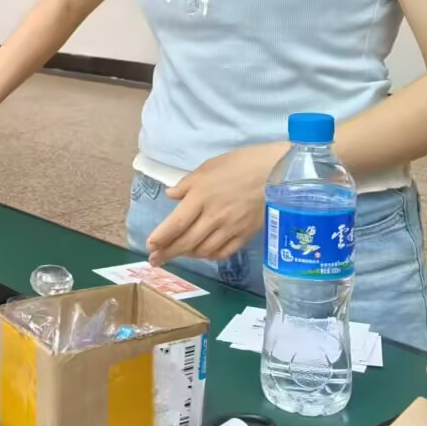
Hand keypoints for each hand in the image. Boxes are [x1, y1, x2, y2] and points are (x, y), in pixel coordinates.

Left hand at [145, 143, 286, 266]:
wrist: (276, 172)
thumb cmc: (239, 165)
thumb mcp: (207, 168)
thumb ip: (187, 184)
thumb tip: (170, 196)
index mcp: (201, 197)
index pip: (177, 223)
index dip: (162, 236)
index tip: (150, 245)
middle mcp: (213, 216)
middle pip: (187, 241)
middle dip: (168, 253)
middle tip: (155, 260)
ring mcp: (230, 228)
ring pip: (204, 250)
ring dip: (188, 254)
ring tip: (178, 253)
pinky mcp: (245, 235)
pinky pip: (223, 252)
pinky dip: (210, 255)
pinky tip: (204, 253)